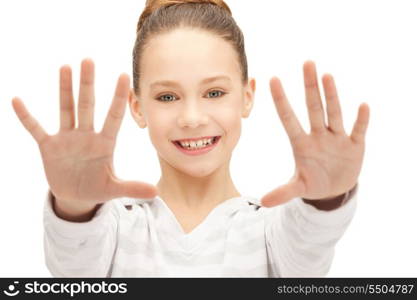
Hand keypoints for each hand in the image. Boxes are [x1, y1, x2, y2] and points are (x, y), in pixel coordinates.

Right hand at [12, 58, 157, 205]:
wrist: (76, 196)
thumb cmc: (97, 188)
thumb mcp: (114, 189)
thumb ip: (132, 188)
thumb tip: (155, 193)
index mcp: (104, 144)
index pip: (113, 116)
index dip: (118, 97)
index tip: (124, 75)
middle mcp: (86, 136)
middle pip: (87, 105)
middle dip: (87, 84)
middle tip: (89, 60)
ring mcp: (67, 139)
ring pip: (66, 109)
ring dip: (64, 90)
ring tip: (65, 67)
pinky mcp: (49, 147)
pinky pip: (36, 129)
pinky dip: (26, 117)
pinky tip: (17, 100)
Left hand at [260, 61, 369, 206]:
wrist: (335, 190)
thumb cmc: (314, 182)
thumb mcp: (298, 188)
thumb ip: (282, 192)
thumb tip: (264, 203)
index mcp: (301, 144)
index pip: (289, 119)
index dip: (281, 101)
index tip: (272, 79)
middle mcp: (318, 136)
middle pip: (313, 108)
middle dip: (310, 87)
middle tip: (307, 63)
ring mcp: (336, 139)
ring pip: (333, 113)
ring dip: (332, 96)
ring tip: (327, 76)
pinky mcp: (354, 146)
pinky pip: (358, 130)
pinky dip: (360, 120)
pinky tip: (362, 106)